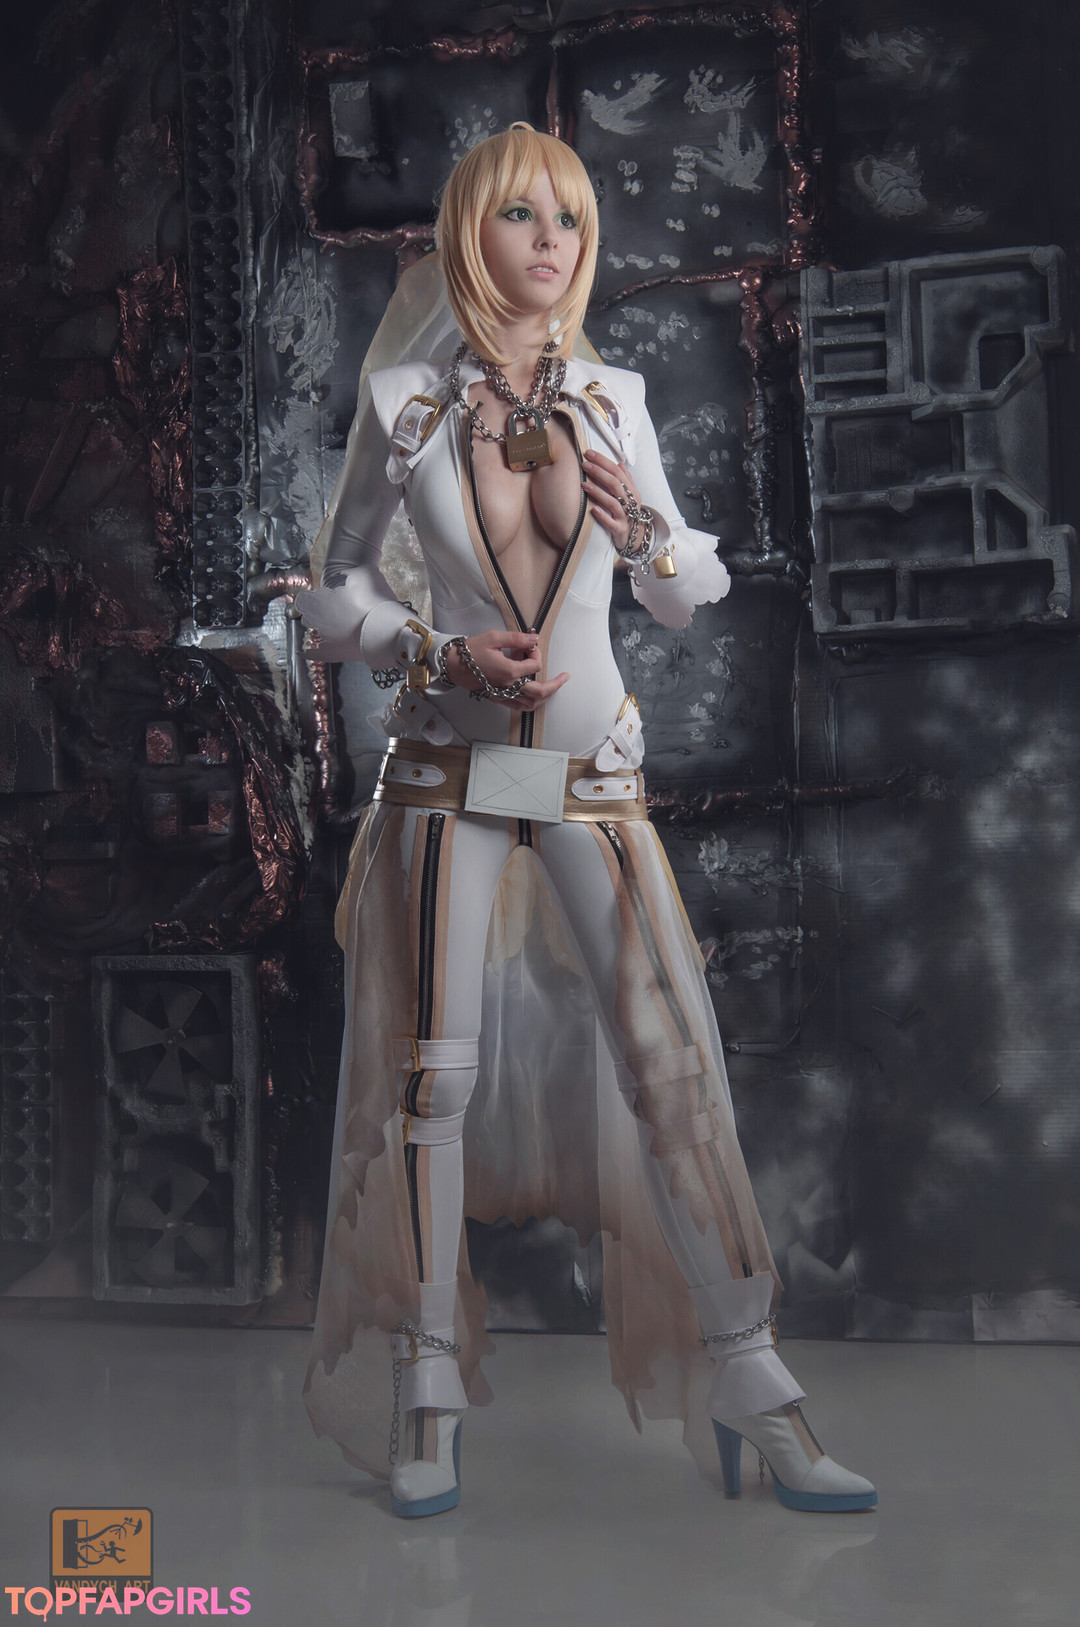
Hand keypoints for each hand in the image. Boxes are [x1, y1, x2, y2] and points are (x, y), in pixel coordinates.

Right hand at [445, 629, 569, 711]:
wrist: (452, 665)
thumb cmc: (469, 652)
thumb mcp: (494, 637)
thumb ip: (517, 639)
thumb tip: (534, 639)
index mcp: (509, 671)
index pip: (535, 665)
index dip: (536, 654)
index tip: (530, 646)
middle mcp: (508, 686)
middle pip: (541, 691)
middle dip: (556, 684)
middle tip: (564, 678)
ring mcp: (503, 694)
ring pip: (531, 703)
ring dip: (545, 696)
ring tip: (552, 687)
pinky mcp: (497, 698)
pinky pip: (518, 707)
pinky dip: (530, 703)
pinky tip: (533, 697)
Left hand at [582, 449, 646, 554]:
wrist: (635, 536)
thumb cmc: (628, 513)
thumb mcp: (630, 495)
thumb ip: (625, 479)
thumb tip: (619, 463)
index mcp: (631, 491)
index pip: (617, 471)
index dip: (603, 461)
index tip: (589, 454)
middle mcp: (629, 502)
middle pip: (615, 483)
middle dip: (599, 472)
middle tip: (585, 464)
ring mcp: (625, 516)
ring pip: (612, 502)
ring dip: (598, 492)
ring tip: (584, 485)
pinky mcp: (619, 530)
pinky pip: (611, 523)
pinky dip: (603, 516)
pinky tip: (593, 510)